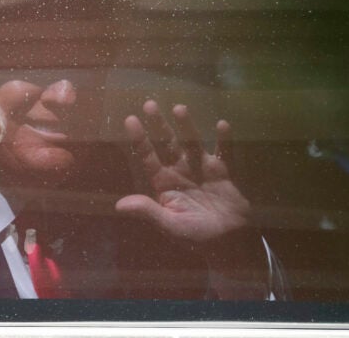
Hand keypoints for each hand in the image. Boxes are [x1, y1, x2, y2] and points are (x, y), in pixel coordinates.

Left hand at [116, 100, 250, 245]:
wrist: (230, 243)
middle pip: (167, 144)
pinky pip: (223, 153)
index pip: (148, 157)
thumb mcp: (170, 225)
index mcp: (165, 184)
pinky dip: (223, 141)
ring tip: (179, 108)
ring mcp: (202, 169)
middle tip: (149, 104)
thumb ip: (148, 212)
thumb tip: (119, 205)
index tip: (130, 119)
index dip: (139, 139)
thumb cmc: (197, 237)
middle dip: (159, 125)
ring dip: (187, 127)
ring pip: (192, 143)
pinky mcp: (223, 172)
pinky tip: (221, 125)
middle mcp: (181, 171)